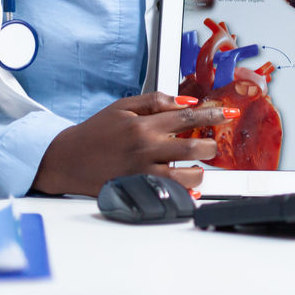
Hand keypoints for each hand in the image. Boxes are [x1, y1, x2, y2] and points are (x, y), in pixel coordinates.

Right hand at [32, 92, 235, 196]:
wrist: (65, 159)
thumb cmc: (95, 132)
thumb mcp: (123, 107)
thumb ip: (156, 101)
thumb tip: (187, 102)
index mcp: (143, 126)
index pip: (187, 118)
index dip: (212, 115)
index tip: (228, 114)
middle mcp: (145, 150)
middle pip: (192, 149)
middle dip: (210, 146)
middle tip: (211, 145)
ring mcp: (141, 173)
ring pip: (184, 176)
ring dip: (199, 172)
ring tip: (199, 167)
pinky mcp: (136, 190)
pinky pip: (167, 194)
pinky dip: (183, 192)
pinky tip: (190, 187)